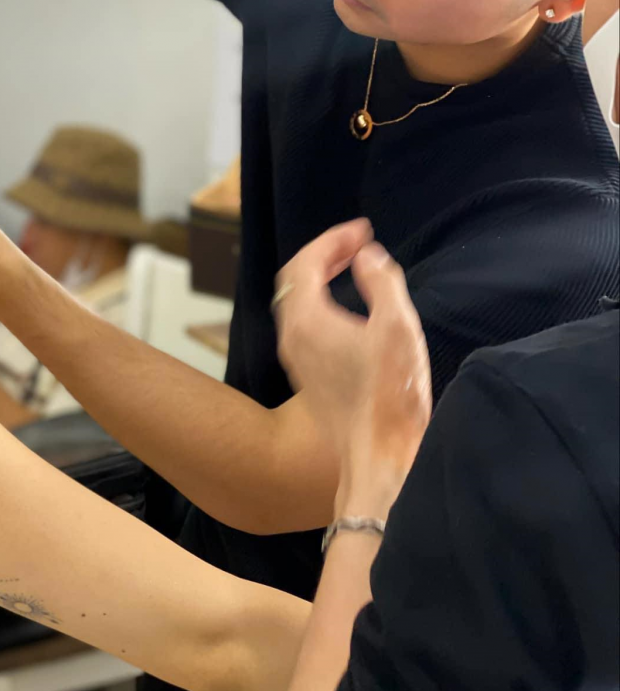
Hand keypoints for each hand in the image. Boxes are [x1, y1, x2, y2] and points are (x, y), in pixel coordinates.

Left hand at [275, 224, 431, 515]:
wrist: (380, 460)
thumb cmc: (391, 397)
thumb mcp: (397, 326)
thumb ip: (382, 281)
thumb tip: (368, 256)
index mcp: (307, 320)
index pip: (306, 262)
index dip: (333, 239)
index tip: (363, 231)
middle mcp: (293, 338)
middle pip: (296, 279)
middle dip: (325, 254)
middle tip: (358, 244)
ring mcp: (298, 361)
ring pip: (298, 304)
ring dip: (323, 278)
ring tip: (354, 267)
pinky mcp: (309, 379)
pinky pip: (306, 325)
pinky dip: (323, 303)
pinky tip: (351, 310)